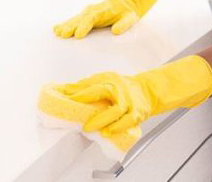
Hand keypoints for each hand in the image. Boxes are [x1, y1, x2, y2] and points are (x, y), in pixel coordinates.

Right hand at [53, 0, 139, 38]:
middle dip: (71, 27)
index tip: (78, 35)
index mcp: (103, 11)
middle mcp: (93, 10)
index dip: (84, 26)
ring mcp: (87, 12)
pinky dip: (65, 24)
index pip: (92, 18)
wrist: (124, 1)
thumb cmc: (126, 12)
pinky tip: (56, 29)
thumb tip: (115, 31)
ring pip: (75, 19)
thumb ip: (123, 24)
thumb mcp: (130, 18)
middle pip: (80, 19)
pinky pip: (74, 19)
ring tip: (57, 33)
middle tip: (64, 35)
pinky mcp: (85, 15)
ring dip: (66, 25)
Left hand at [55, 55, 211, 134]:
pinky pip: (127, 121)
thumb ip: (89, 85)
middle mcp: (120, 89)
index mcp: (110, 80)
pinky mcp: (137, 113)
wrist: (149, 91)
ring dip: (101, 119)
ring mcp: (129, 101)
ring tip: (88, 127)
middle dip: (85, 98)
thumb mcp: (107, 80)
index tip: (62, 94)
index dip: (76, 90)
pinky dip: (117, 127)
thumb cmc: (125, 87)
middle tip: (71, 106)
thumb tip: (68, 89)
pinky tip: (107, 132)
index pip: (91, 84)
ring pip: (116, 109)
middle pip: (103, 91)